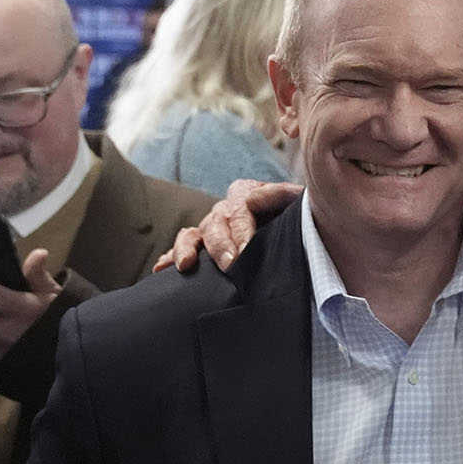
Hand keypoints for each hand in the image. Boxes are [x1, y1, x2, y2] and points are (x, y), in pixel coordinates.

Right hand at [154, 179, 301, 272]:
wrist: (301, 231)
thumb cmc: (300, 215)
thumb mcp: (297, 200)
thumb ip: (281, 194)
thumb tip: (252, 200)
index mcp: (245, 194)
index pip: (239, 210)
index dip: (241, 230)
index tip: (246, 250)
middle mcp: (225, 210)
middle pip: (215, 225)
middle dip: (220, 246)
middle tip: (230, 265)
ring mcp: (212, 228)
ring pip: (193, 234)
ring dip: (188, 249)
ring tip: (186, 265)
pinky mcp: (204, 246)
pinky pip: (184, 248)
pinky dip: (171, 256)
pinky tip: (161, 269)